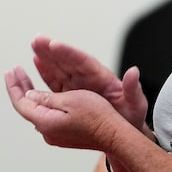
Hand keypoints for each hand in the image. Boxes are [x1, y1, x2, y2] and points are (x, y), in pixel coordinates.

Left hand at [6, 65, 121, 151]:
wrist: (113, 134)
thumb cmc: (98, 117)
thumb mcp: (72, 99)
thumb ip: (47, 97)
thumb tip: (31, 95)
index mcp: (45, 122)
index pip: (21, 102)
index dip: (15, 85)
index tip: (11, 72)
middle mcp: (47, 131)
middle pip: (27, 106)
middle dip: (20, 87)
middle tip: (15, 72)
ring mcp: (55, 134)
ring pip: (37, 111)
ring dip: (32, 94)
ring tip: (27, 80)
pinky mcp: (63, 134)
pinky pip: (47, 115)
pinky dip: (43, 102)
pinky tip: (45, 96)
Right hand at [31, 36, 146, 129]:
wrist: (122, 131)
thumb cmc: (131, 117)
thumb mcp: (136, 103)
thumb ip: (132, 88)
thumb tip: (134, 72)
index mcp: (103, 79)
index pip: (84, 63)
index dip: (69, 53)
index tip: (54, 44)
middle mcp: (89, 80)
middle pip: (69, 62)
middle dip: (53, 51)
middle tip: (38, 40)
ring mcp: (79, 87)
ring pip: (60, 69)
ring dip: (47, 58)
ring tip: (35, 46)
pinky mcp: (71, 96)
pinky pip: (56, 82)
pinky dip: (46, 72)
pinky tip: (37, 62)